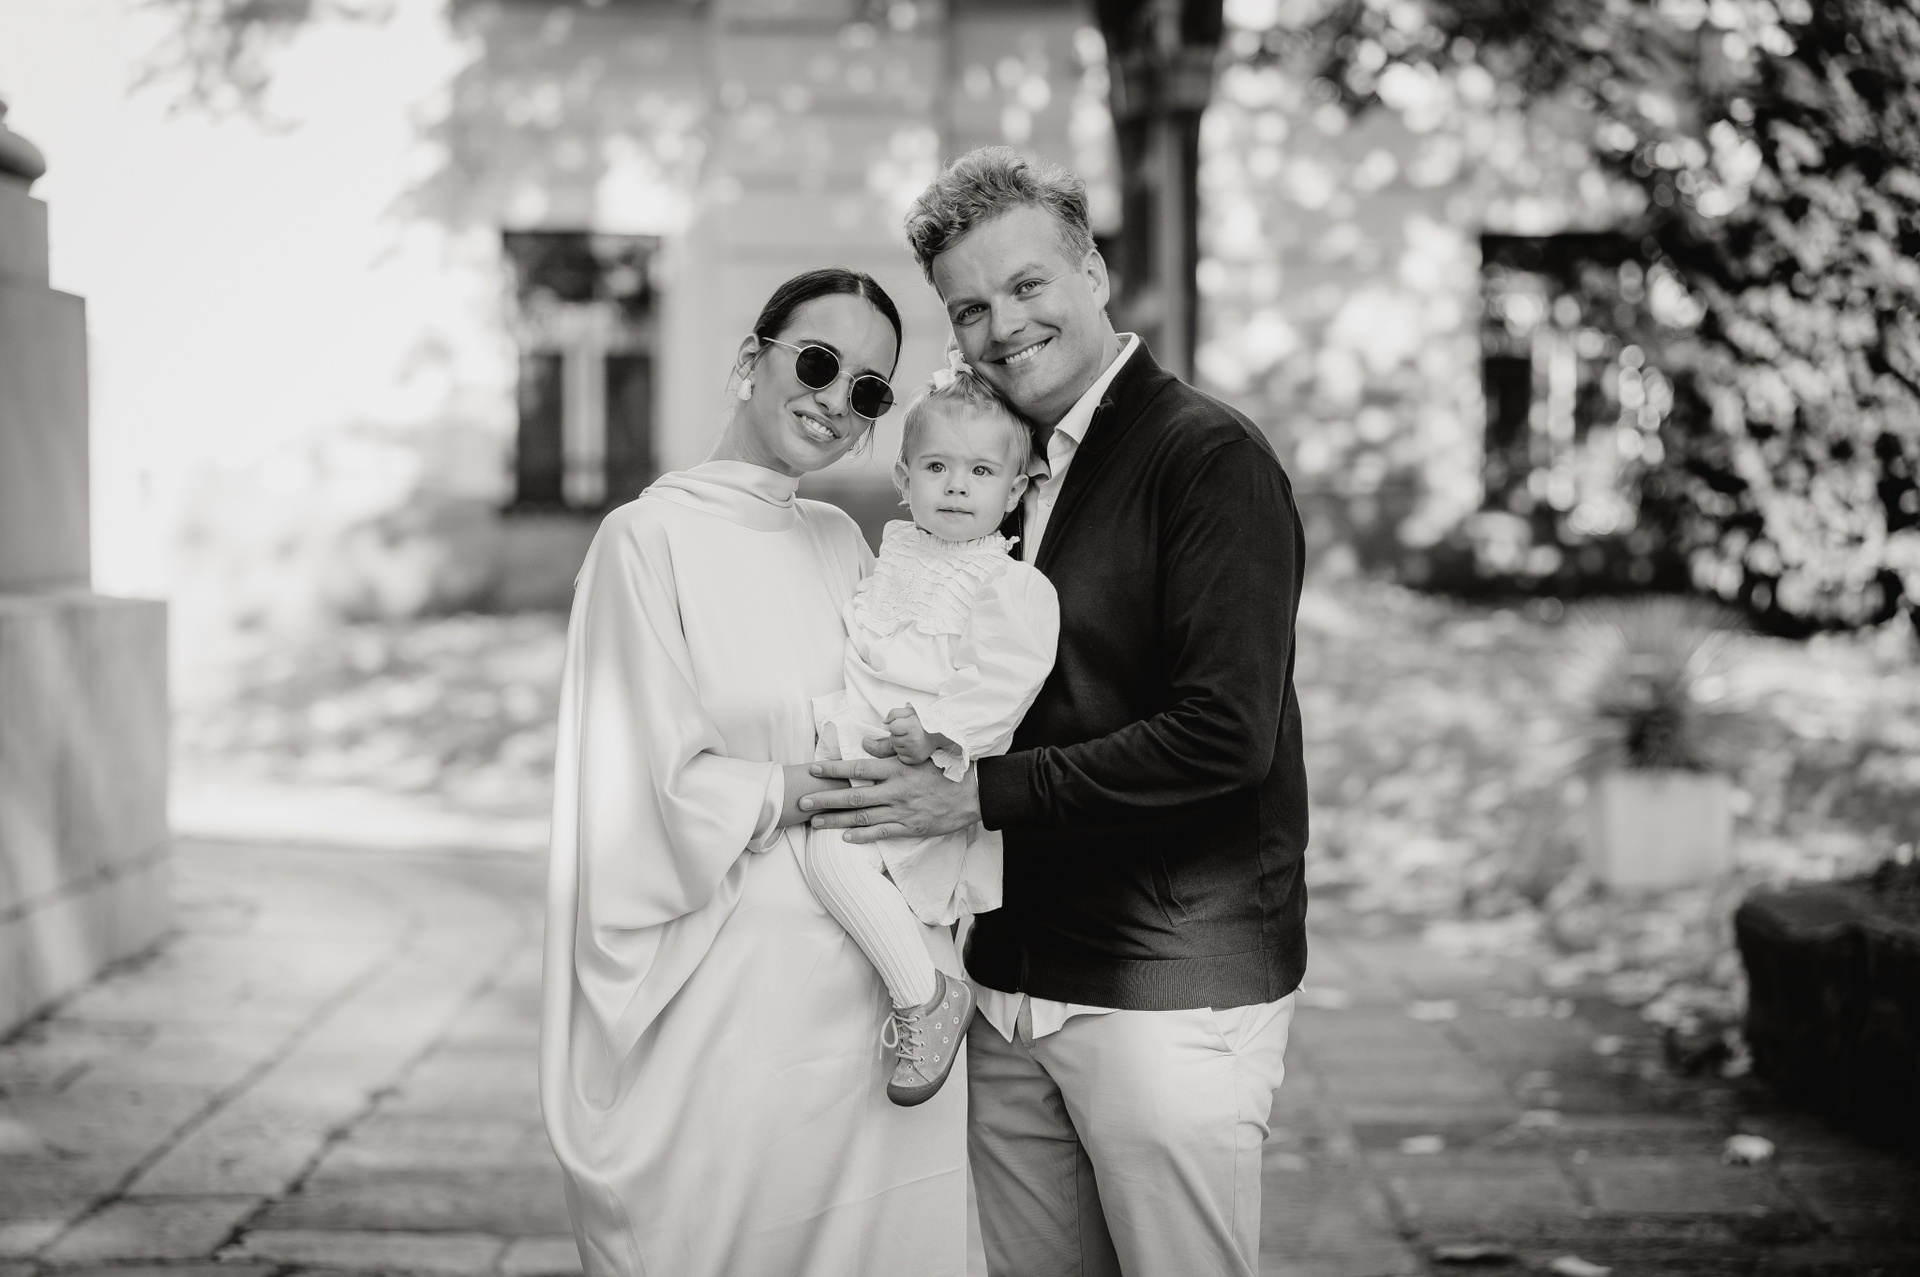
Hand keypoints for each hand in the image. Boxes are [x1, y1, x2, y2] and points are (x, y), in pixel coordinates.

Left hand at [801, 755, 980, 842]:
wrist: (972, 794)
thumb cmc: (944, 770)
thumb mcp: (919, 753)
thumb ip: (890, 749)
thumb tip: (865, 744)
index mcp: (897, 769)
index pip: (858, 768)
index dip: (834, 769)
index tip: (814, 769)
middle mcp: (895, 791)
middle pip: (854, 796)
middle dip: (825, 799)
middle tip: (803, 802)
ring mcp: (902, 811)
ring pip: (862, 817)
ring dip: (836, 820)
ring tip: (815, 822)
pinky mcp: (910, 827)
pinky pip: (881, 833)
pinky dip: (861, 836)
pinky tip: (844, 837)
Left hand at [879, 706, 942, 765]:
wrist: (940, 731)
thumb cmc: (924, 721)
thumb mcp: (910, 711)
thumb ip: (894, 713)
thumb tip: (884, 722)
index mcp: (912, 726)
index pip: (892, 727)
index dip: (897, 725)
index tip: (905, 724)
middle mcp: (914, 740)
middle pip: (892, 739)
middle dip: (898, 735)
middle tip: (909, 732)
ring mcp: (916, 751)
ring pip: (896, 749)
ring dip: (901, 744)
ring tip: (912, 739)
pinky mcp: (917, 759)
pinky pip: (901, 758)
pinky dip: (905, 753)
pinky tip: (913, 747)